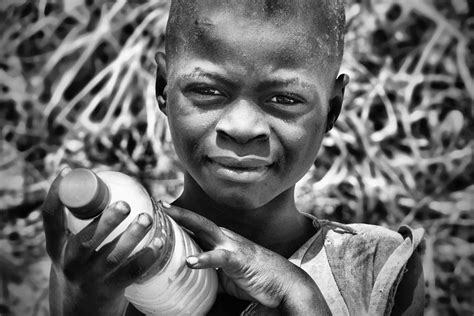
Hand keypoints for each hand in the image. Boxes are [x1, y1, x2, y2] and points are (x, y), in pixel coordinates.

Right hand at [42, 167, 159, 315]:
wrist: (82, 308)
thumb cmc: (80, 264)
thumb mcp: (69, 246)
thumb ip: (81, 221)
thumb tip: (98, 180)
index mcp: (57, 247)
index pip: (50, 218)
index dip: (55, 193)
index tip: (68, 169)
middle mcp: (71, 263)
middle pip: (85, 241)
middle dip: (106, 221)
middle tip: (125, 204)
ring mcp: (92, 277)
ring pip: (113, 256)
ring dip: (132, 236)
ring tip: (146, 218)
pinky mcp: (112, 288)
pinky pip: (132, 271)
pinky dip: (148, 255)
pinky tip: (160, 240)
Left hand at [163, 204, 330, 314]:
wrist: (285, 283)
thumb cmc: (258, 278)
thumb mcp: (229, 276)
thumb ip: (213, 273)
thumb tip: (196, 279)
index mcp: (223, 241)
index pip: (198, 227)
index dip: (180, 219)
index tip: (162, 212)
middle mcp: (226, 238)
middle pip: (198, 221)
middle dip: (178, 211)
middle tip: (159, 203)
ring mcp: (232, 247)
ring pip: (205, 229)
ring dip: (186, 220)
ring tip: (168, 214)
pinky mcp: (238, 260)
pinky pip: (219, 258)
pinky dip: (204, 258)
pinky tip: (190, 262)